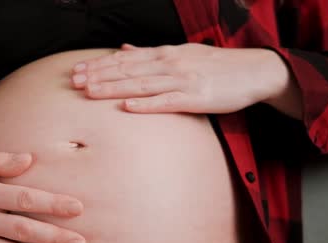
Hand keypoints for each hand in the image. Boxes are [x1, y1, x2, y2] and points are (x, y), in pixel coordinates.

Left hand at [71, 43, 290, 114]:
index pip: (125, 59)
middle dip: (99, 75)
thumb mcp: (182, 53)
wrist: (253, 71)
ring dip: (113, 88)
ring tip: (90, 93)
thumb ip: (151, 53)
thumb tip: (124, 48)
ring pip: (141, 84)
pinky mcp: (195, 97)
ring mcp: (182, 79)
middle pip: (127, 70)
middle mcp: (170, 63)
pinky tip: (127, 108)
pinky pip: (166, 101)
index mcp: (165, 53)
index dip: (100, 64)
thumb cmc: (215, 66)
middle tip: (74, 81)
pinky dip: (146, 104)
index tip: (78, 70)